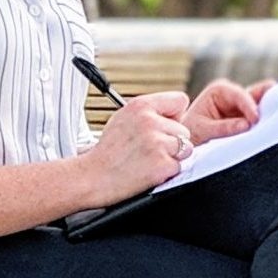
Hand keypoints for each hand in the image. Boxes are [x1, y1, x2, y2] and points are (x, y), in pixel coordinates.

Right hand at [80, 91, 191, 205]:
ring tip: (149, 159)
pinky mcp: (161, 164)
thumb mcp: (124, 118)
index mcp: (141, 106)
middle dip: (172, 140)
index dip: (175, 115)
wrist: (91, 177)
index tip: (166, 125)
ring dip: (172, 156)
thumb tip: (177, 114)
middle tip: (149, 149)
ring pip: (186, 147)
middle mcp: (150, 121)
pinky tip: (148, 170)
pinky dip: (167, 172)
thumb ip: (150, 113)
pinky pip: (179, 166)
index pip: (180, 100)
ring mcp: (156, 143)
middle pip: (184, 129)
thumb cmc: (108, 152)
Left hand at [183, 77, 274, 144]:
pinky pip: (260, 116)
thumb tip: (246, 125)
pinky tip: (275, 125)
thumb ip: (224, 128)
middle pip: (255, 95)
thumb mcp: (203, 130)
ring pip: (261, 105)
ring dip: (267, 112)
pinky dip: (266, 121)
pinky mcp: (247, 117)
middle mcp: (233, 94)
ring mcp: (242, 105)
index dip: (249, 106)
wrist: (186, 141)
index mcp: (219, 90)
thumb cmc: (191, 132)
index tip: (256, 119)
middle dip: (265, 102)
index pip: (239, 95)